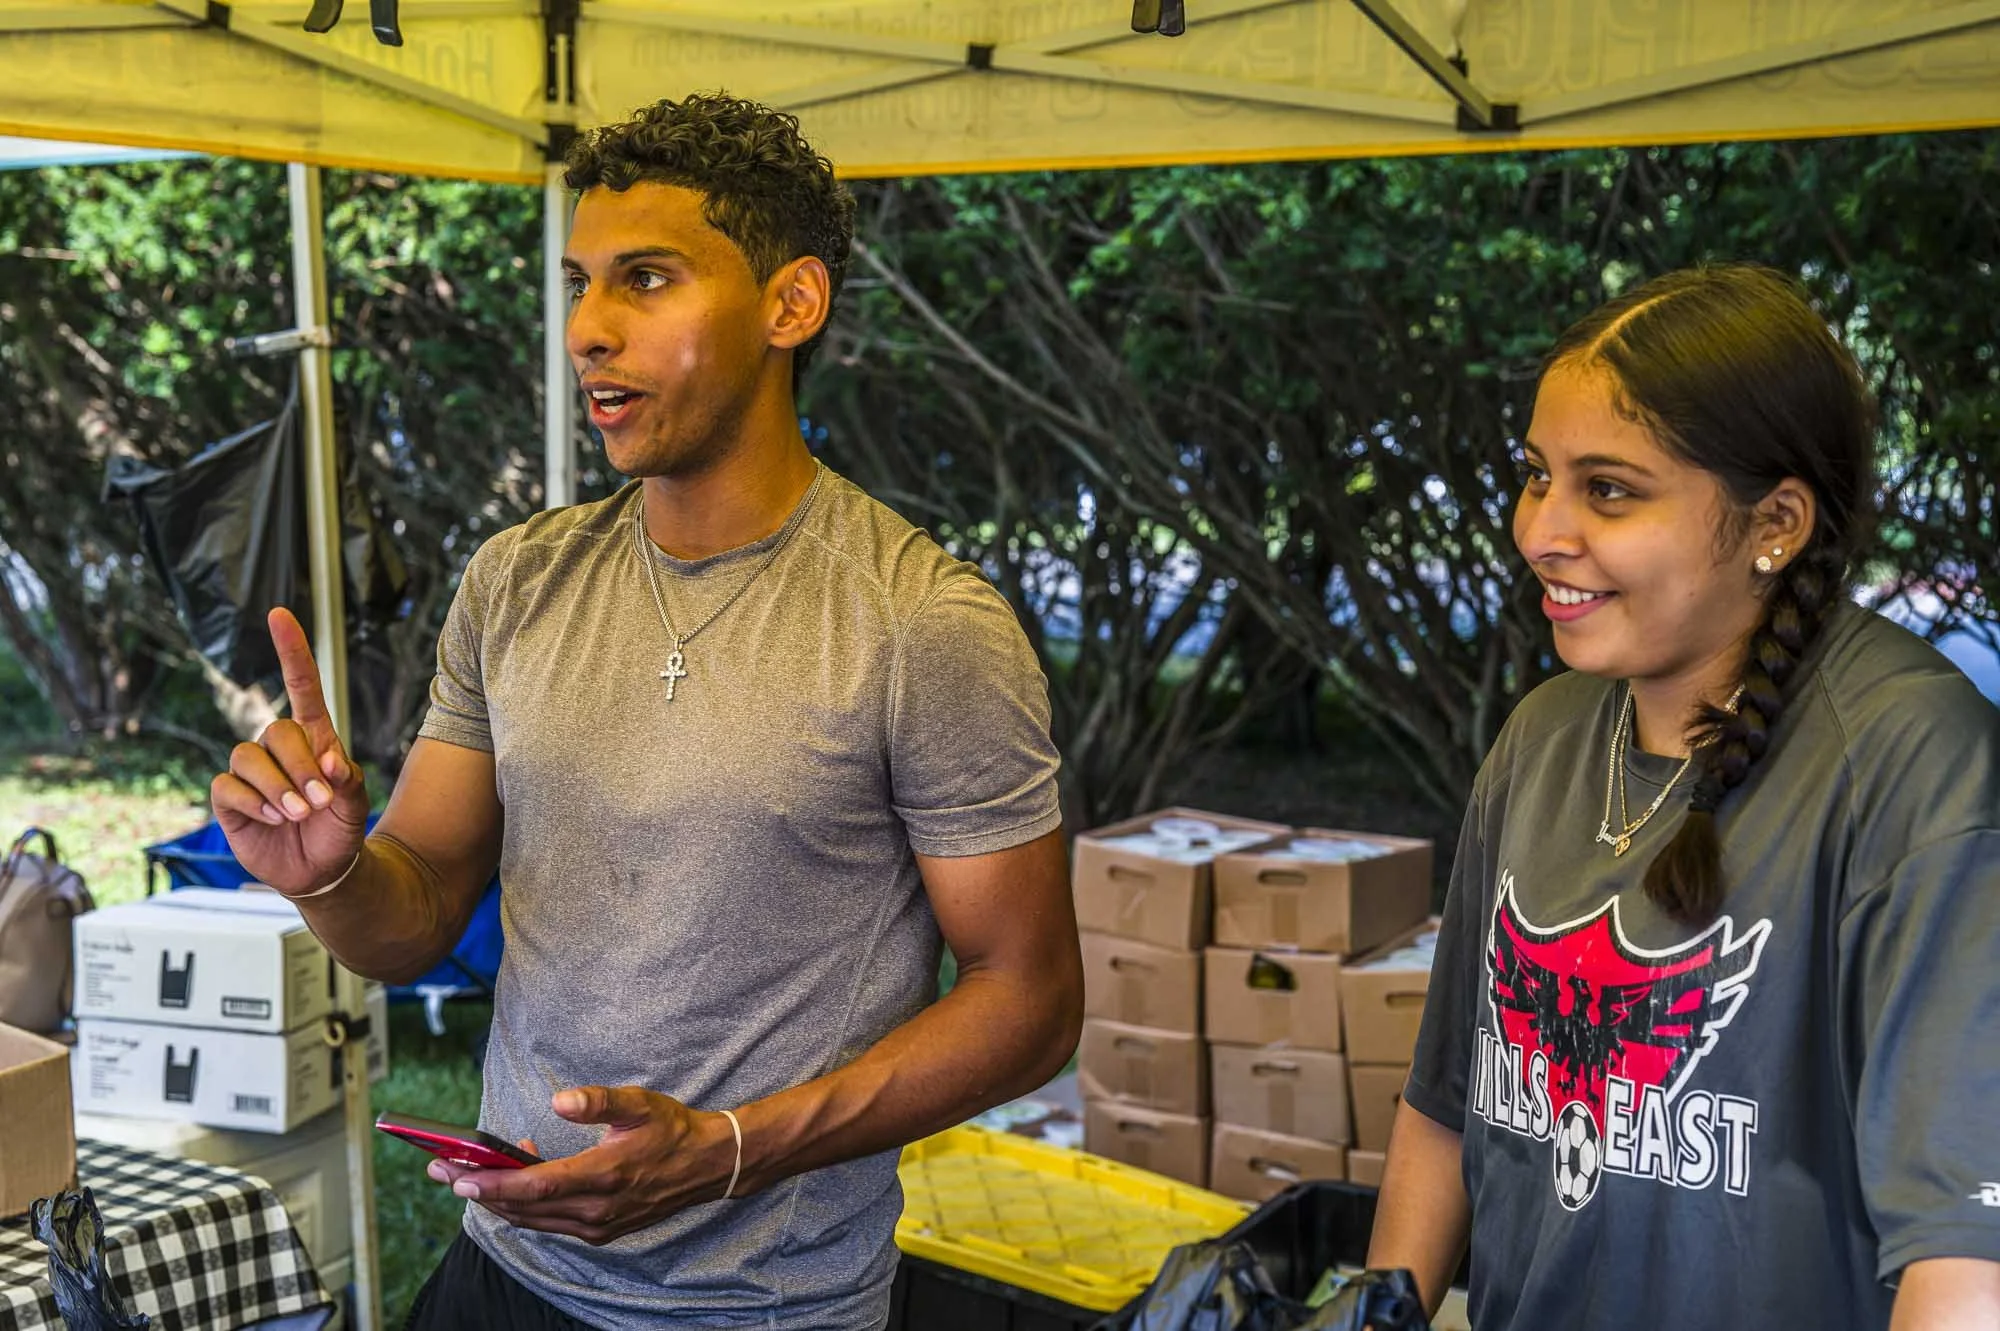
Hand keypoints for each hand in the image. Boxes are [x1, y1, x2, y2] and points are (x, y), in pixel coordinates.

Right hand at [209, 607, 369, 895]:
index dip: (291, 652)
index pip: (301, 687)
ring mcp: (251, 774)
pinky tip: (274, 820)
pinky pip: (228, 787)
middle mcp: (278, 750)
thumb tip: (330, 761)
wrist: (323, 871)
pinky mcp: (229, 800)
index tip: (279, 615)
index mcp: (314, 739)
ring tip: (298, 814)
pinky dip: (254, 804)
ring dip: (277, 787)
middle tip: (319, 801)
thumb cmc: (340, 829)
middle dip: (299, 766)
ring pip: (248, 756)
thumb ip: (347, 780)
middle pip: (276, 731)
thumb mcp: (356, 804)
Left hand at [424, 1087, 738, 1244]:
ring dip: (496, 1200)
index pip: (535, 1186)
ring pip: (532, 1220)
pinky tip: (514, 1183)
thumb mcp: (640, 1103)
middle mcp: (596, 1209)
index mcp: (603, 1175)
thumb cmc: (671, 1130)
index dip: (493, 1183)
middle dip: (478, 1190)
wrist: (706, 1166)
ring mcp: (597, 1226)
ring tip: (465, 1177)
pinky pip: (549, 1224)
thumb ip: (598, 1102)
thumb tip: (559, 1101)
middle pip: (523, 1207)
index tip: (458, 1176)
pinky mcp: (599, 1231)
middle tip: (441, 1171)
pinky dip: (524, 1206)